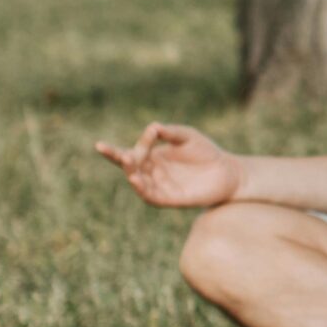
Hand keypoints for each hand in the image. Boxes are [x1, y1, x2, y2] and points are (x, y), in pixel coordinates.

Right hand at [93, 121, 240, 207]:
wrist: (227, 172)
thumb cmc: (206, 152)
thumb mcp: (188, 136)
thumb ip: (171, 133)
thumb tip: (153, 127)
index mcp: (151, 157)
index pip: (127, 153)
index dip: (111, 152)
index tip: (99, 145)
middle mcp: (152, 173)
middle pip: (130, 168)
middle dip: (123, 161)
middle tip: (121, 154)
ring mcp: (160, 186)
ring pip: (139, 183)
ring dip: (132, 174)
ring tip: (129, 162)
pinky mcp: (170, 199)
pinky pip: (152, 196)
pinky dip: (143, 190)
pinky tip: (137, 180)